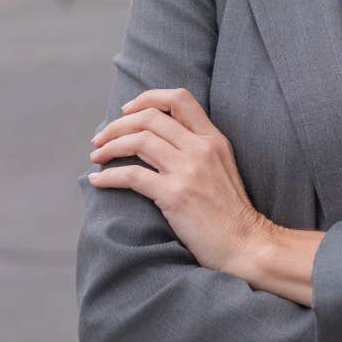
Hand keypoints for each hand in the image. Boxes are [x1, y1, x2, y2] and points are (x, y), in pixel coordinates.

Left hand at [86, 87, 266, 275]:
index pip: (179, 99)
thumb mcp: (223, 168)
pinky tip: (97, 181)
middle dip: (118, 124)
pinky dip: (108, 177)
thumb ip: (199, 149)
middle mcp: (201, 148)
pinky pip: (132, 176)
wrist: (246, 243)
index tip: (127, 111)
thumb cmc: (231, 213)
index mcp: (214, 139)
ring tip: (96, 156)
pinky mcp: (175, 194)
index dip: (147, 98)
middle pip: (150, 117)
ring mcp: (189, 170)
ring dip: (109, 146)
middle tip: (101, 138)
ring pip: (138, 140)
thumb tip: (161, 140)